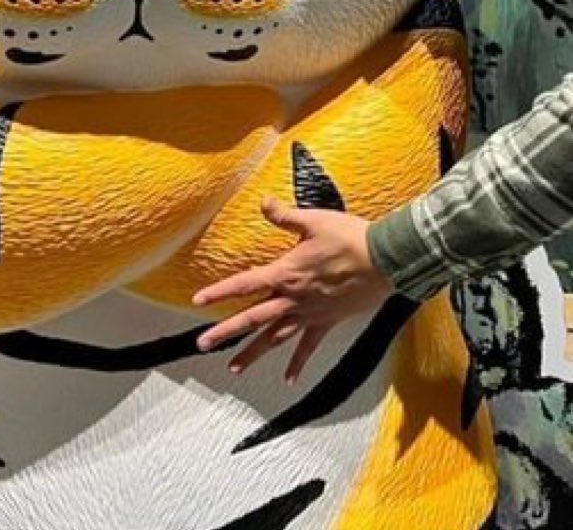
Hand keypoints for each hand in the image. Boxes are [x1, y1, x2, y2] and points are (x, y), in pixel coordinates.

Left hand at [192, 197, 394, 381]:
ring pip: (275, 338)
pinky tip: (288, 381)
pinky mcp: (327, 322)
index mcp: (285, 273)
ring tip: (233, 368)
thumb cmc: (348, 237)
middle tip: (202, 345)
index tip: (197, 300)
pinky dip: (298, 364)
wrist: (385, 260)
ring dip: (253, 353)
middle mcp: (293, 298)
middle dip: (226, 332)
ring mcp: (310, 314)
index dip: (219, 291)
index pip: (244, 284)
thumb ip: (284, 216)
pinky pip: (308, 348)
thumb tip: (263, 201)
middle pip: (252, 319)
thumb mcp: (313, 221)